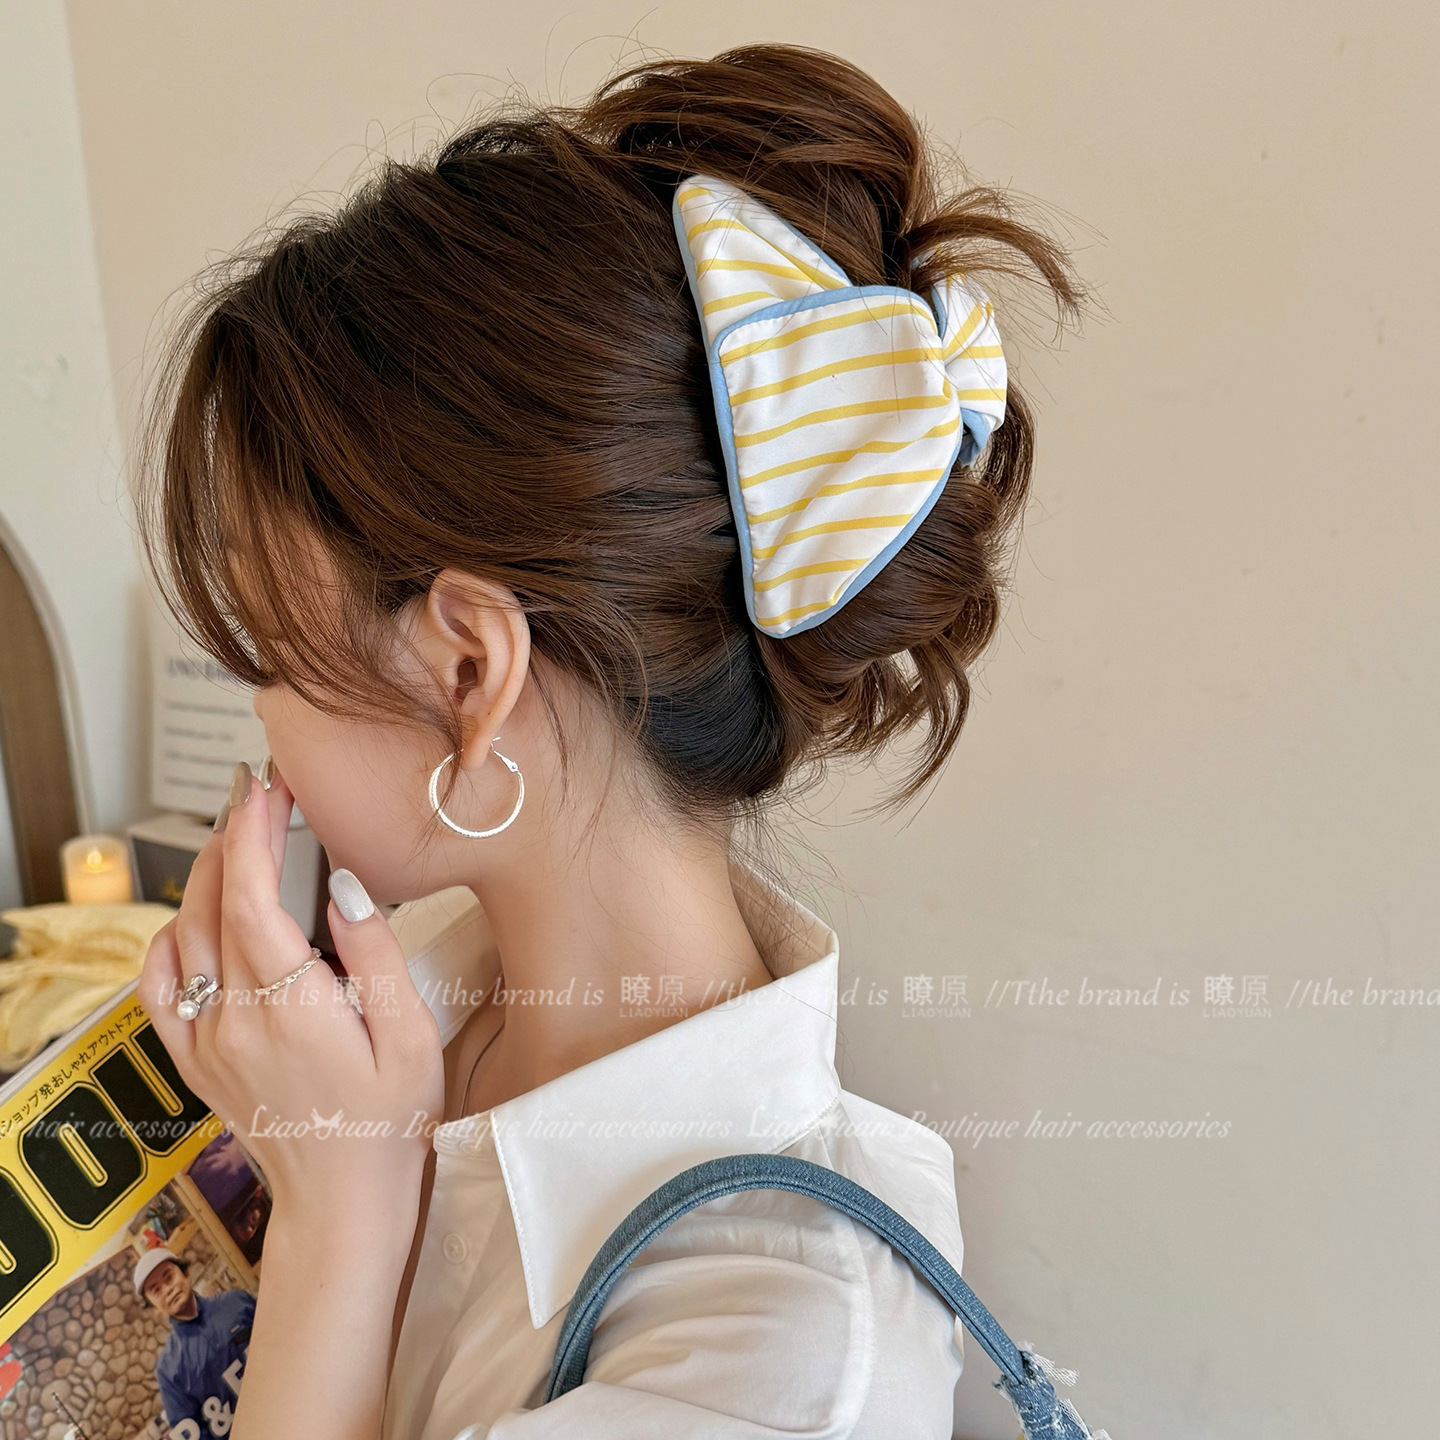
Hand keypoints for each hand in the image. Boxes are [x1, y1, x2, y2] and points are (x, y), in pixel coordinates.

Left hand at [138, 763, 443, 1214]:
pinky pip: (160, 986)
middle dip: (235, 836)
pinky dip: (170, 937)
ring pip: (185, 935)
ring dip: (209, 877)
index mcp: (290, 1009)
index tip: (269, 786)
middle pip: (215, 904)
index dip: (255, 833)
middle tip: (262, 791)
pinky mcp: (194, 1059)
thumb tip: (341, 884)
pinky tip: (196, 916)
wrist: (342, 1201)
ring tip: (242, 838)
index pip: (253, 897)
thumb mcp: (411, 1033)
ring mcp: (205, 1041)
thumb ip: (374, 954)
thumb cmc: (391, 1119)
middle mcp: (234, 1020)